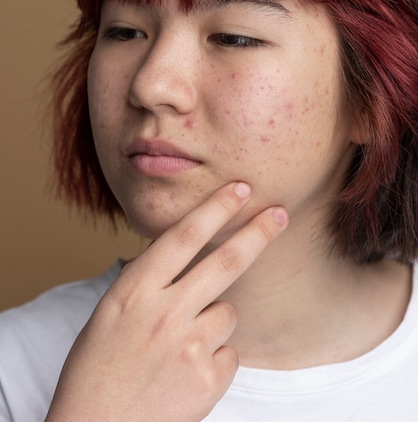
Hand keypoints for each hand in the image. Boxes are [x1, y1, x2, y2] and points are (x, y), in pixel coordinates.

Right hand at [45, 183, 287, 421]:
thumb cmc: (96, 369)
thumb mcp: (112, 312)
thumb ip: (149, 282)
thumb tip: (184, 253)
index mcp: (134, 291)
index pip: (183, 237)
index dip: (215, 208)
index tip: (238, 189)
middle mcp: (164, 313)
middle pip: (225, 262)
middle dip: (257, 232)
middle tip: (280, 213)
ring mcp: (188, 347)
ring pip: (228, 313)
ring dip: (215, 320)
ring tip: (181, 346)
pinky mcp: (207, 380)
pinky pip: (229, 353)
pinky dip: (215, 357)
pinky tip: (186, 373)